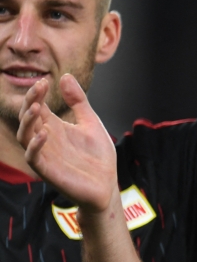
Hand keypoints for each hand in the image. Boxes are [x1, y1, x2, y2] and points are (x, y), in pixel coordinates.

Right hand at [17, 74, 117, 213]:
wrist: (107, 185)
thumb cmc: (98, 157)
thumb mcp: (91, 123)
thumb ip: (78, 102)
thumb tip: (65, 76)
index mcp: (54, 127)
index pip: (38, 106)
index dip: (38, 94)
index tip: (44, 81)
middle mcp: (46, 139)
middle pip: (28, 118)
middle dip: (31, 102)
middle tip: (38, 89)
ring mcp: (45, 155)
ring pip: (24, 136)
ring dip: (28, 121)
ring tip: (36, 108)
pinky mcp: (48, 171)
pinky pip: (33, 158)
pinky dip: (35, 146)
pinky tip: (43, 134)